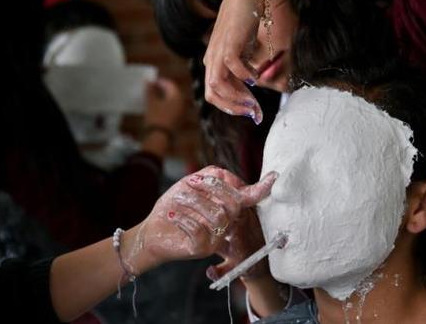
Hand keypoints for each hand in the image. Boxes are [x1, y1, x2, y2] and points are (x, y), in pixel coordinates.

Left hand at [124, 166, 277, 268]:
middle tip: (190, 183)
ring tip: (177, 199)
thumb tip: (232, 177)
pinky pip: (200, 230)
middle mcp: (225, 223)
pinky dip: (183, 218)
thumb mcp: (191, 184)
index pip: (247, 197)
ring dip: (194, 201)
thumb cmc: (174, 206)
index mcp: (225, 207)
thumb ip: (213, 175)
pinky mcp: (202, 249)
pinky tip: (171, 215)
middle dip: (212, 189)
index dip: (261, 188)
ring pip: (218, 216)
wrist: (151, 232)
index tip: (274, 177)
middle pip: (233, 203)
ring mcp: (215, 238)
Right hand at [144, 77, 183, 129]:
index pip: (170, 84)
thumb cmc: (156, 117)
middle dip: (163, 89)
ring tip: (153, 96)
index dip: (161, 81)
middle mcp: (182, 102)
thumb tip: (148, 80)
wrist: (160, 137)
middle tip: (152, 87)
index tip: (151, 81)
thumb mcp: (151, 102)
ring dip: (164, 97)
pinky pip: (173, 107)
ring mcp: (181, 112)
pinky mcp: (178, 119)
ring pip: (173, 100)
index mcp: (177, 96)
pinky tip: (157, 106)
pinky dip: (166, 104)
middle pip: (173, 92)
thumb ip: (150, 90)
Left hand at [203, 0, 263, 123]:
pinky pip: (232, 67)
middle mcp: (211, 59)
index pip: (215, 94)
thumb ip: (244, 69)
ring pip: (217, 85)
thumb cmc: (246, 24)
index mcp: (213, 63)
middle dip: (233, 108)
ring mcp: (217, 52)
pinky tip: (256, 78)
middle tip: (253, 113)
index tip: (251, 111)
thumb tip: (253, 86)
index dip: (232, 107)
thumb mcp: (244, 52)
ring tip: (254, 102)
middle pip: (212, 95)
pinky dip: (244, 77)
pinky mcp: (228, 43)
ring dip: (236, 98)